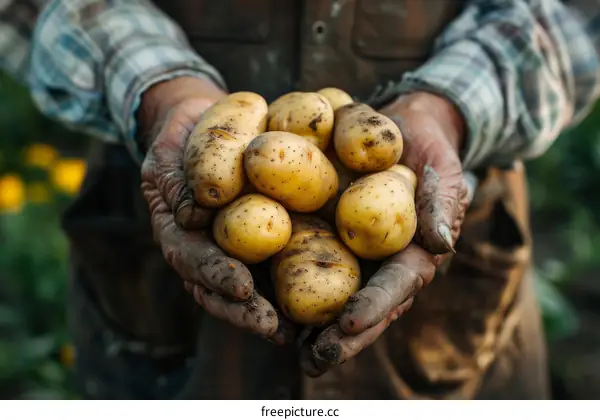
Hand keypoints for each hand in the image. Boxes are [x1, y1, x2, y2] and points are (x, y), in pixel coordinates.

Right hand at [139, 76, 294, 344]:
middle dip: (245, 310)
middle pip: (220, 289)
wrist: (202, 126)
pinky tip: (316, 304)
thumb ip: (175, 181)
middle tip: (272, 327)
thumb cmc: (182, 137)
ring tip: (296, 331)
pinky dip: (291, 287)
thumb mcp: (169, 152)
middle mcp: (206, 248)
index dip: (215, 275)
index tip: (242, 287)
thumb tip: (191, 217)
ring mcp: (232, 247)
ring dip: (268, 311)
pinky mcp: (260, 239)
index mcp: (179, 231)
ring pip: (247, 287)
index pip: (192, 259)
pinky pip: (275, 264)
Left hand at [301, 92, 472, 375]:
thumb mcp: (442, 169)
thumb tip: (441, 244)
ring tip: (285, 347)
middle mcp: (379, 262)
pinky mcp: (325, 235)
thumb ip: (442, 202)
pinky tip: (261, 301)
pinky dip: (287, 283)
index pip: (396, 286)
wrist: (401, 128)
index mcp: (411, 254)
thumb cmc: (428, 150)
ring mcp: (352, 252)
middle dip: (340, 335)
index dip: (376, 306)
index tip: (350, 323)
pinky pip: (306, 260)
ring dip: (311, 325)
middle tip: (314, 357)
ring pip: (332, 295)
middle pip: (361, 305)